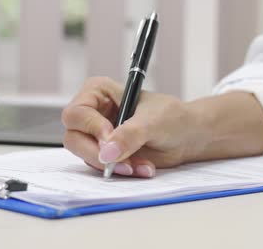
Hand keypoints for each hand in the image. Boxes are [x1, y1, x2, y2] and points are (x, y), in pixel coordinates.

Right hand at [62, 77, 262, 178]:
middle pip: (73, 137)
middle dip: (98, 153)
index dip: (91, 128)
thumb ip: (130, 135)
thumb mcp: (153, 121)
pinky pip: (101, 167)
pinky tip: (142, 167)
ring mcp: (97, 135)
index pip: (76, 113)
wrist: (189, 137)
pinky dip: (121, 171)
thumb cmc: (173, 118)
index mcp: (98, 92)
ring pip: (86, 156)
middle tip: (123, 162)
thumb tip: (108, 152)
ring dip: (114, 165)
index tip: (111, 138)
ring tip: (140, 165)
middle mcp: (92, 113)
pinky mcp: (105, 154)